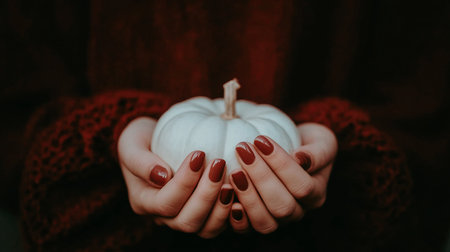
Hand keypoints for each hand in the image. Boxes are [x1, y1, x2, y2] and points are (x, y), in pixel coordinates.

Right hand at [118, 117, 233, 237]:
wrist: (152, 142)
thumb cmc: (141, 141)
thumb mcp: (131, 145)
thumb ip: (141, 162)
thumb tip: (162, 176)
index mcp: (144, 202)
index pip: (165, 203)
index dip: (184, 183)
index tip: (198, 154)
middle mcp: (164, 217)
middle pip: (187, 221)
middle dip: (206, 195)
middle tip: (219, 164)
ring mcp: (185, 218)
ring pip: (206, 229)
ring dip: (221, 206)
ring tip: (231, 180)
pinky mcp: (205, 214)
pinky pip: (220, 222)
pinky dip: (232, 211)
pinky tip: (241, 189)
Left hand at [229, 122, 336, 233]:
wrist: (290, 149)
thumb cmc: (305, 143)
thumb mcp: (320, 140)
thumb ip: (317, 151)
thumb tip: (301, 159)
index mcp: (316, 194)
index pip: (302, 187)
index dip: (281, 165)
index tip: (261, 139)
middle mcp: (297, 212)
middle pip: (282, 206)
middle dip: (260, 177)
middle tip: (243, 149)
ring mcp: (276, 220)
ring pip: (265, 222)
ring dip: (247, 195)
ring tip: (234, 169)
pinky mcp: (254, 222)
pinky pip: (245, 228)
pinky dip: (235, 215)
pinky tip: (226, 191)